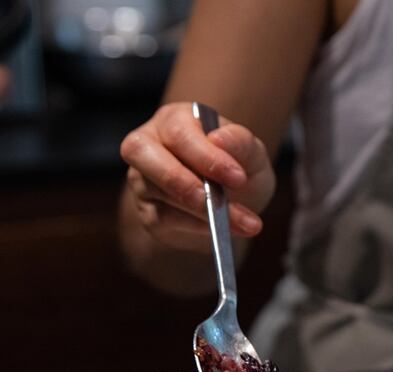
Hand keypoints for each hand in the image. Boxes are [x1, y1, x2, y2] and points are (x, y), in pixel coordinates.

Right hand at [120, 102, 274, 252]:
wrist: (235, 206)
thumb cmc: (240, 169)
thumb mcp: (252, 154)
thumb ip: (241, 143)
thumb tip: (220, 138)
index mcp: (176, 119)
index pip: (179, 131)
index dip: (207, 157)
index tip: (238, 179)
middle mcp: (149, 142)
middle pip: (140, 151)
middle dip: (180, 179)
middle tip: (216, 201)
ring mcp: (142, 177)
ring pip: (154, 190)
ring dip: (200, 210)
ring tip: (240, 222)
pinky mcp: (147, 210)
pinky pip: (161, 218)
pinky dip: (195, 226)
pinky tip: (221, 231)